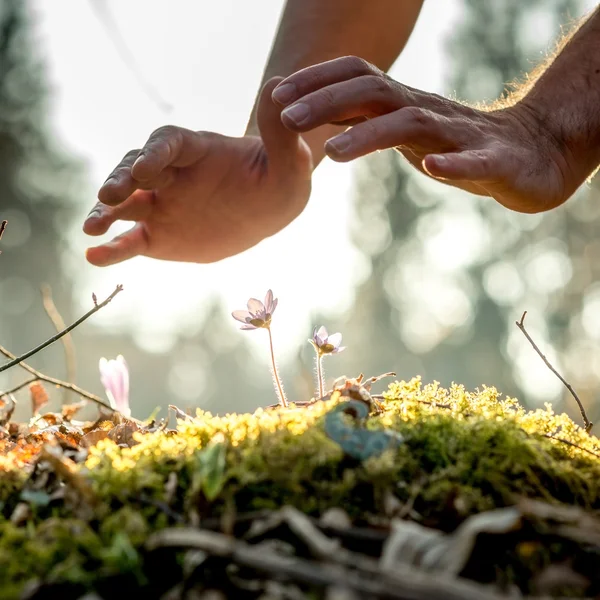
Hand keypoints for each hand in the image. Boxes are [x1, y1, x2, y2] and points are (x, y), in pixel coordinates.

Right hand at [83, 78, 311, 265]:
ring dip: (105, 213)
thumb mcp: (291, 161)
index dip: (155, 154)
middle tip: (109, 196)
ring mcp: (161, 204)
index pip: (168, 144)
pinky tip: (93, 256)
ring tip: (90, 228)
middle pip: (136, 170)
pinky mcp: (158, 235)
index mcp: (196, 150)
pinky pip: (131, 242)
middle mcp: (170, 174)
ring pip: (125, 205)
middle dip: (121, 180)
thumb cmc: (279, 179)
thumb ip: (280, 133)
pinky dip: (112, 249)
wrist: (268, 208)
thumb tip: (279, 86)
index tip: (145, 169)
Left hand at [272, 56, 575, 213]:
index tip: (277, 97)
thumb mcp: (402, 130)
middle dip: (327, 101)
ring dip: (369, 135)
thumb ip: (365, 120)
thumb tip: (318, 115)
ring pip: (411, 123)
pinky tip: (431, 168)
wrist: (528, 155)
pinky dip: (452, 162)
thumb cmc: (456, 144)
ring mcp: (458, 133)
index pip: (355, 79)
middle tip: (287, 120)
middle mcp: (425, 110)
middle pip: (373, 92)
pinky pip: (472, 159)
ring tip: (334, 154)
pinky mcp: (492, 160)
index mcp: (403, 104)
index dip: (316, 83)